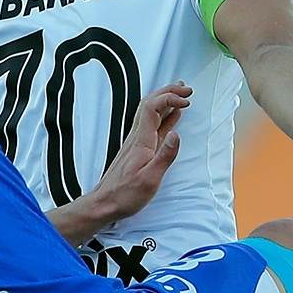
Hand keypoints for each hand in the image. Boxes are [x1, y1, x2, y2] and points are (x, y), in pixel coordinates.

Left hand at [93, 82, 190, 218]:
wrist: (105, 203)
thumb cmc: (126, 194)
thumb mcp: (150, 179)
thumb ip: (165, 155)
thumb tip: (177, 134)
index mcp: (141, 141)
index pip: (153, 107)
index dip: (170, 98)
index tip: (187, 102)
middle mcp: (137, 137)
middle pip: (150, 103)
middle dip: (168, 92)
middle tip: (186, 89)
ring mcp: (137, 142)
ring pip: (150, 112)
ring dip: (165, 100)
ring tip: (181, 93)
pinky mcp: (138, 149)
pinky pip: (152, 125)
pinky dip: (164, 116)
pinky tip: (173, 116)